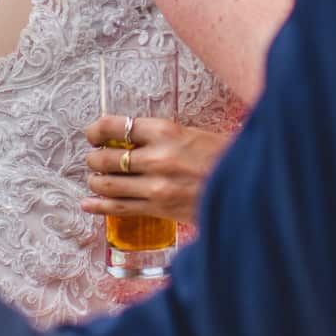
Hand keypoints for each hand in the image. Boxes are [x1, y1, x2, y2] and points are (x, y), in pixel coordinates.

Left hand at [81, 115, 229, 226]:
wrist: (248, 187)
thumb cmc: (223, 157)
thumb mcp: (192, 134)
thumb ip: (160, 137)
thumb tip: (129, 139)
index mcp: (166, 131)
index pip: (116, 126)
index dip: (96, 130)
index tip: (92, 133)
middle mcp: (157, 158)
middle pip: (106, 158)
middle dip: (95, 158)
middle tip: (95, 158)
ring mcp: (156, 186)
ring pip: (108, 185)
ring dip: (96, 182)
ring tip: (96, 179)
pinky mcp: (159, 209)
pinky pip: (120, 209)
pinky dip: (99, 207)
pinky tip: (88, 204)